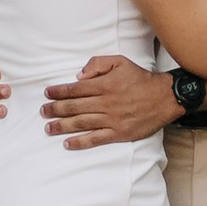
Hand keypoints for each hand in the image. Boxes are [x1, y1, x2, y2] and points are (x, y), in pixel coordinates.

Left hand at [42, 56, 179, 146]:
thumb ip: (97, 64)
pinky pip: (95, 139)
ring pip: (81, 123)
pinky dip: (79, 142)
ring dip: (61, 126)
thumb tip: (78, 77)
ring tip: (48, 128)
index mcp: (104, 85)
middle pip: (74, 107)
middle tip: (42, 111)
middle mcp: (105, 103)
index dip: (59, 92)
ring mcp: (111, 120)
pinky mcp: (118, 133)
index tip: (47, 94)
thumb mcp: (120, 61)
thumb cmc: (140, 78)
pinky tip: (67, 143)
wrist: (164, 98)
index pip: (75, 89)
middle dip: (55, 109)